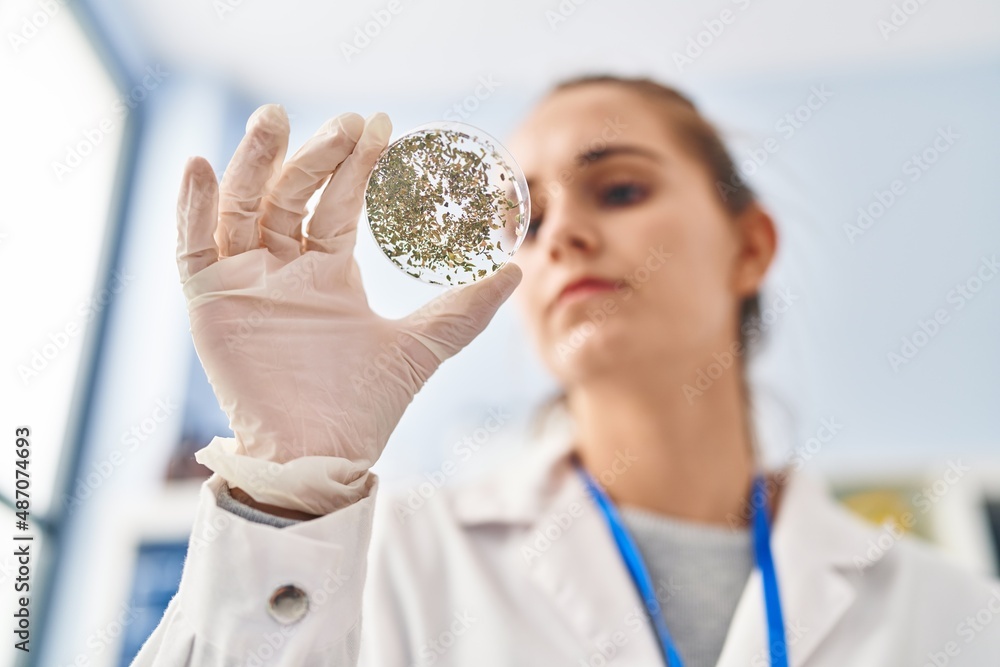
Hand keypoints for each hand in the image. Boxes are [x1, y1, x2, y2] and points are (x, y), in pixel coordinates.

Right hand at [175, 104, 520, 507]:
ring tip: (273, 119)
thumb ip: (463, 310)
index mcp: (328, 270)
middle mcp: (284, 268)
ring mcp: (245, 282)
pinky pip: (192, 249)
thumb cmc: (366, 407)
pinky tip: (203, 166)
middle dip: (314, 156)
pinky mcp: (210, 305)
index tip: (379, 124)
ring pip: (242, 207)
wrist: (322, 455)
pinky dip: (192, 208)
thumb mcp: (421, 347)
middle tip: (344, 122)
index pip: (336, 203)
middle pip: (290, 194)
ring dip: (253, 162)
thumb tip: (517, 272)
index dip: (356, 165)